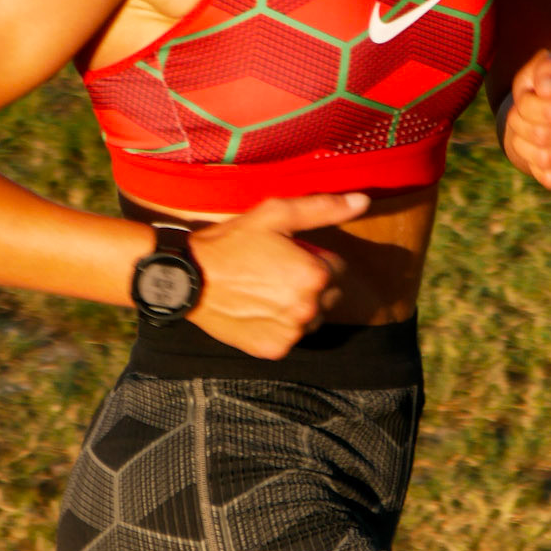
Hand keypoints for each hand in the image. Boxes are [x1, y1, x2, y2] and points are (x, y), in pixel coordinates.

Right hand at [190, 192, 369, 357]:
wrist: (187, 278)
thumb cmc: (231, 242)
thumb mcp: (275, 214)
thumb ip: (323, 208)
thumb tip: (363, 201)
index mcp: (316, 275)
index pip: (337, 268)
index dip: (313, 258)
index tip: (287, 254)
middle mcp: (309, 309)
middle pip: (327, 295)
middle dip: (309, 284)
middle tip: (274, 272)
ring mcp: (292, 333)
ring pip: (310, 319)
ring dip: (296, 307)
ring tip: (264, 291)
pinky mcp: (273, 350)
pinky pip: (289, 337)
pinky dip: (277, 326)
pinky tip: (256, 309)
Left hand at [501, 51, 550, 191]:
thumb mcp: (544, 65)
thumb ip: (546, 69)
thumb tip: (548, 91)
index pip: (549, 112)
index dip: (526, 105)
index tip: (529, 97)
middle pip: (541, 136)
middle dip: (520, 124)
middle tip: (524, 115)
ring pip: (543, 159)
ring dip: (524, 144)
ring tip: (530, 130)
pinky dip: (536, 165)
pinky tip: (540, 149)